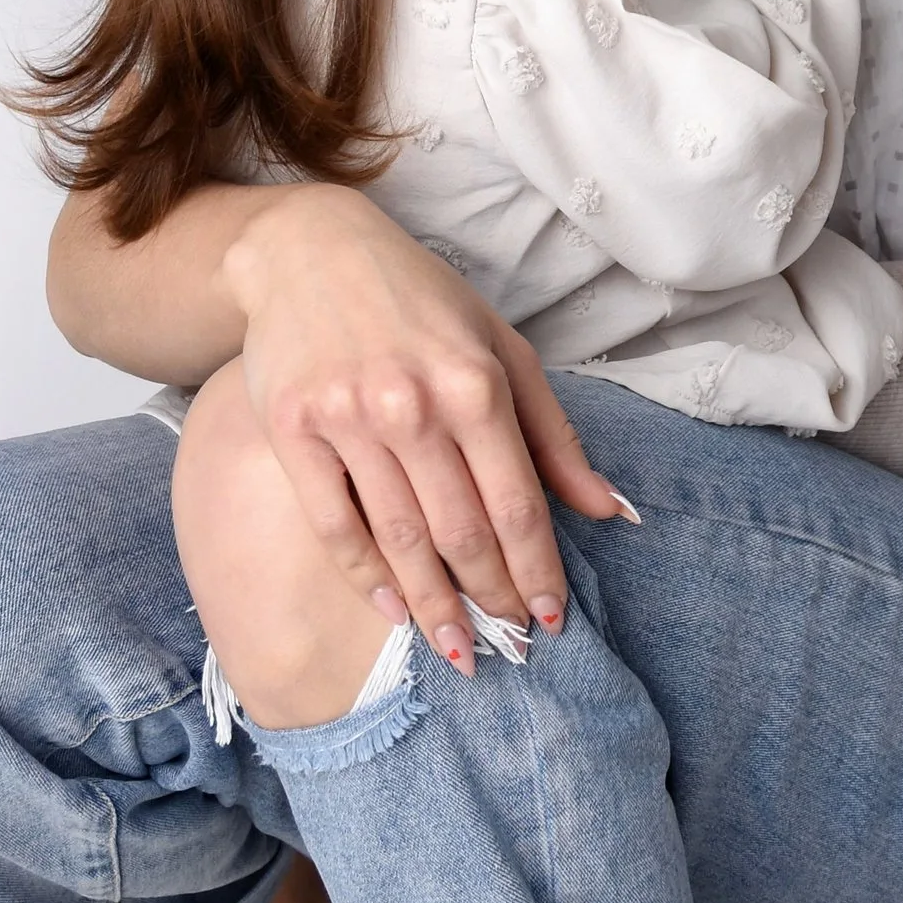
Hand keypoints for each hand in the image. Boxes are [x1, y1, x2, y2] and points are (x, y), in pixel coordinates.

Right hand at [221, 184, 624, 656]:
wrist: (307, 250)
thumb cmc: (419, 301)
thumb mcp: (502, 349)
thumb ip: (554, 435)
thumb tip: (608, 511)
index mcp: (476, 384)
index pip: (518, 504)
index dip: (539, 570)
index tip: (553, 619)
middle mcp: (414, 405)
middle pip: (463, 532)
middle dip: (493, 599)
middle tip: (511, 646)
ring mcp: (348, 418)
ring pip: (401, 539)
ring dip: (434, 606)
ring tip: (459, 651)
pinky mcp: (293, 430)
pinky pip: (334, 523)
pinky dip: (365, 576)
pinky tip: (392, 610)